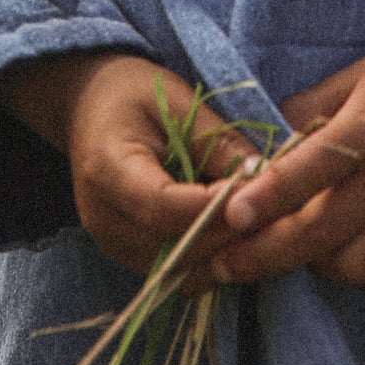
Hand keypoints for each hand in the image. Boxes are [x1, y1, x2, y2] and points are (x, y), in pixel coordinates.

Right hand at [0, 52, 255, 278]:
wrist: (89, 107)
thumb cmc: (133, 94)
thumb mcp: (177, 99)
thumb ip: (216, 138)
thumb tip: (262, 173)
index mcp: (107, 170)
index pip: (162, 207)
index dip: (213, 207)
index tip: (257, 191)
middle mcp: (103, 218)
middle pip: (174, 247)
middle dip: (229, 234)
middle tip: (275, 213)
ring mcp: (112, 243)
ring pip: (179, 269)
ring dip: (224, 252)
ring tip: (262, 223)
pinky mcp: (125, 254)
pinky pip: (175, 270)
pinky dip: (209, 257)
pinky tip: (236, 232)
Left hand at [210, 26, 364, 300]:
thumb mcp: (359, 74)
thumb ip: (308, 112)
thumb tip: (259, 143)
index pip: (306, 174)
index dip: (263, 198)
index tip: (227, 216)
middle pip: (318, 237)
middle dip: (263, 256)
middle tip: (221, 265)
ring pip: (351, 269)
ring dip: (316, 262)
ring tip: (299, 242)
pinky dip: (363, 278)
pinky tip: (350, 254)